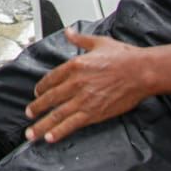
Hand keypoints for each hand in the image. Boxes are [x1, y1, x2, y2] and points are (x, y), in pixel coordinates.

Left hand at [24, 27, 151, 143]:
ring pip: (57, 114)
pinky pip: (72, 124)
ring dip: (41, 125)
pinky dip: (59, 131)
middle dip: (37, 107)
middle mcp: (75, 83)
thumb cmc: (124, 57)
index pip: (51, 78)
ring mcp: (83, 99)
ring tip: (31, 133)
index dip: (42, 87)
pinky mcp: (94, 113)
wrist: (141, 71)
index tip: (37, 92)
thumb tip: (69, 32)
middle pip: (50, 98)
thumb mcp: (98, 42)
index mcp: (75, 65)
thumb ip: (80, 39)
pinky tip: (49, 137)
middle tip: (29, 113)